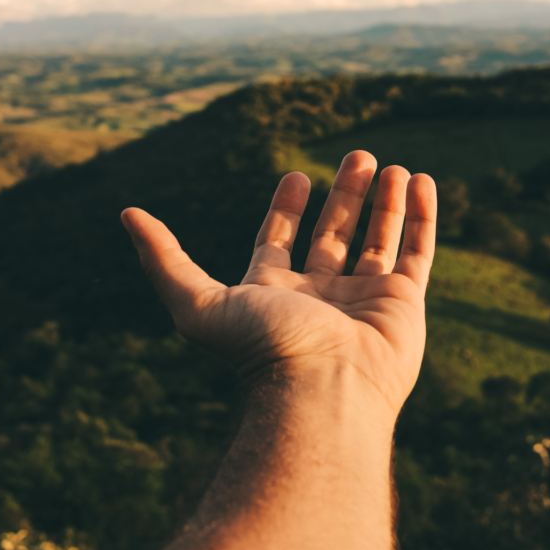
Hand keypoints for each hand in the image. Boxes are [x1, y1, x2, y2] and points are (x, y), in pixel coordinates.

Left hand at [121, 151, 435, 419]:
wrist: (323, 394)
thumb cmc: (262, 350)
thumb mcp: (198, 301)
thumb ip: (164, 258)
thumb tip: (127, 215)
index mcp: (276, 294)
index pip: (282, 242)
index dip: (288, 209)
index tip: (297, 175)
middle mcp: (321, 297)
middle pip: (334, 234)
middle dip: (345, 194)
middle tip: (359, 156)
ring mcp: (365, 300)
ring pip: (378, 240)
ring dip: (384, 202)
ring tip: (391, 164)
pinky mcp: (405, 304)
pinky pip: (417, 252)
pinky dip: (421, 217)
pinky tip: (422, 182)